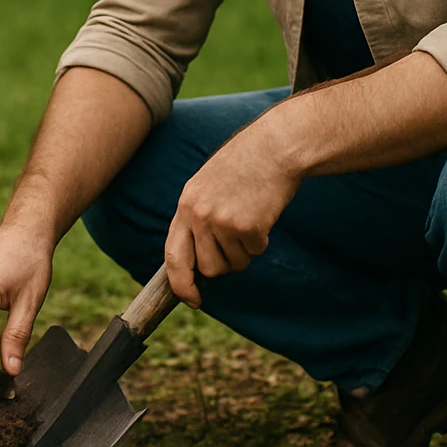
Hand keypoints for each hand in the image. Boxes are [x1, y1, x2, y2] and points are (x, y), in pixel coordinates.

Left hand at [164, 113, 301, 307]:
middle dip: (224, 264)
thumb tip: (197, 262)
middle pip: (208, 268)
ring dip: (245, 250)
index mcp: (186, 205)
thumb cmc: (243, 166)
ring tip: (249, 218)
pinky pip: (255, 251)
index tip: (191, 299)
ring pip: (234, 263)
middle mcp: (199, 215)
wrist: (273, 148)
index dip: (180, 283)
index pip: (173, 256)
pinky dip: (262, 239)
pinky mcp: (248, 226)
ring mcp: (222, 221)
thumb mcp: (206, 186)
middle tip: (236, 240)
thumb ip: (196, 218)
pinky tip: (262, 213)